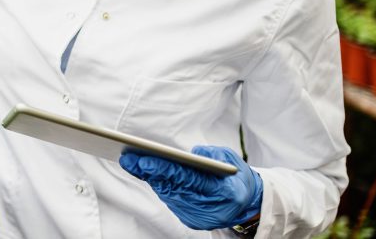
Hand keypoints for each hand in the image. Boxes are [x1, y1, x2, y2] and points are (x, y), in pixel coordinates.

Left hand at [119, 146, 262, 230]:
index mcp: (226, 193)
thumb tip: (189, 154)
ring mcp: (199, 217)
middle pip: (174, 188)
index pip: (189, 179)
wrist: (247, 203)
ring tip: (132, 163)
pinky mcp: (191, 220)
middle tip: (129, 159)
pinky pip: (171, 200)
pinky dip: (159, 186)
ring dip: (150, 179)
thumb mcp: (231, 159)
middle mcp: (211, 209)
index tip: (144, 160)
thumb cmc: (237, 176)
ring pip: (169, 195)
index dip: (165, 170)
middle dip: (150, 173)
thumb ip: (212, 155)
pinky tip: (145, 173)